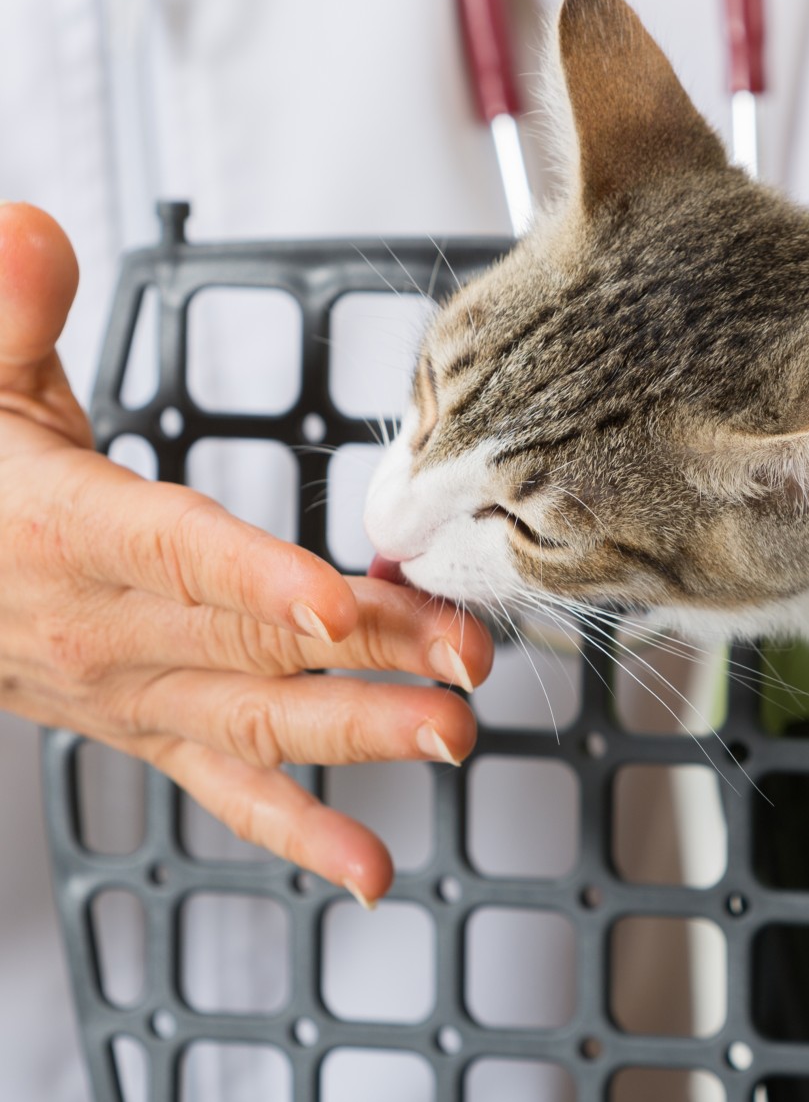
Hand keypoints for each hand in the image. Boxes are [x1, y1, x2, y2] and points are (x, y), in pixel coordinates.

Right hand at [0, 204, 492, 903]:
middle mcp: (101, 628)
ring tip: (455, 733)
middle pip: (252, 639)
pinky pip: (227, 788)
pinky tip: (371, 869)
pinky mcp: (148, 730)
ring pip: (257, 718)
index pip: (174, 555)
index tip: (341, 600)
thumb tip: (29, 232)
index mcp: (63, 531)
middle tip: (469, 656)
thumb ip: (6, 309)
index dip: (257, 579)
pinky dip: (299, 832)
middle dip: (369, 650)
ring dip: (360, 731)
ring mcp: (129, 694)